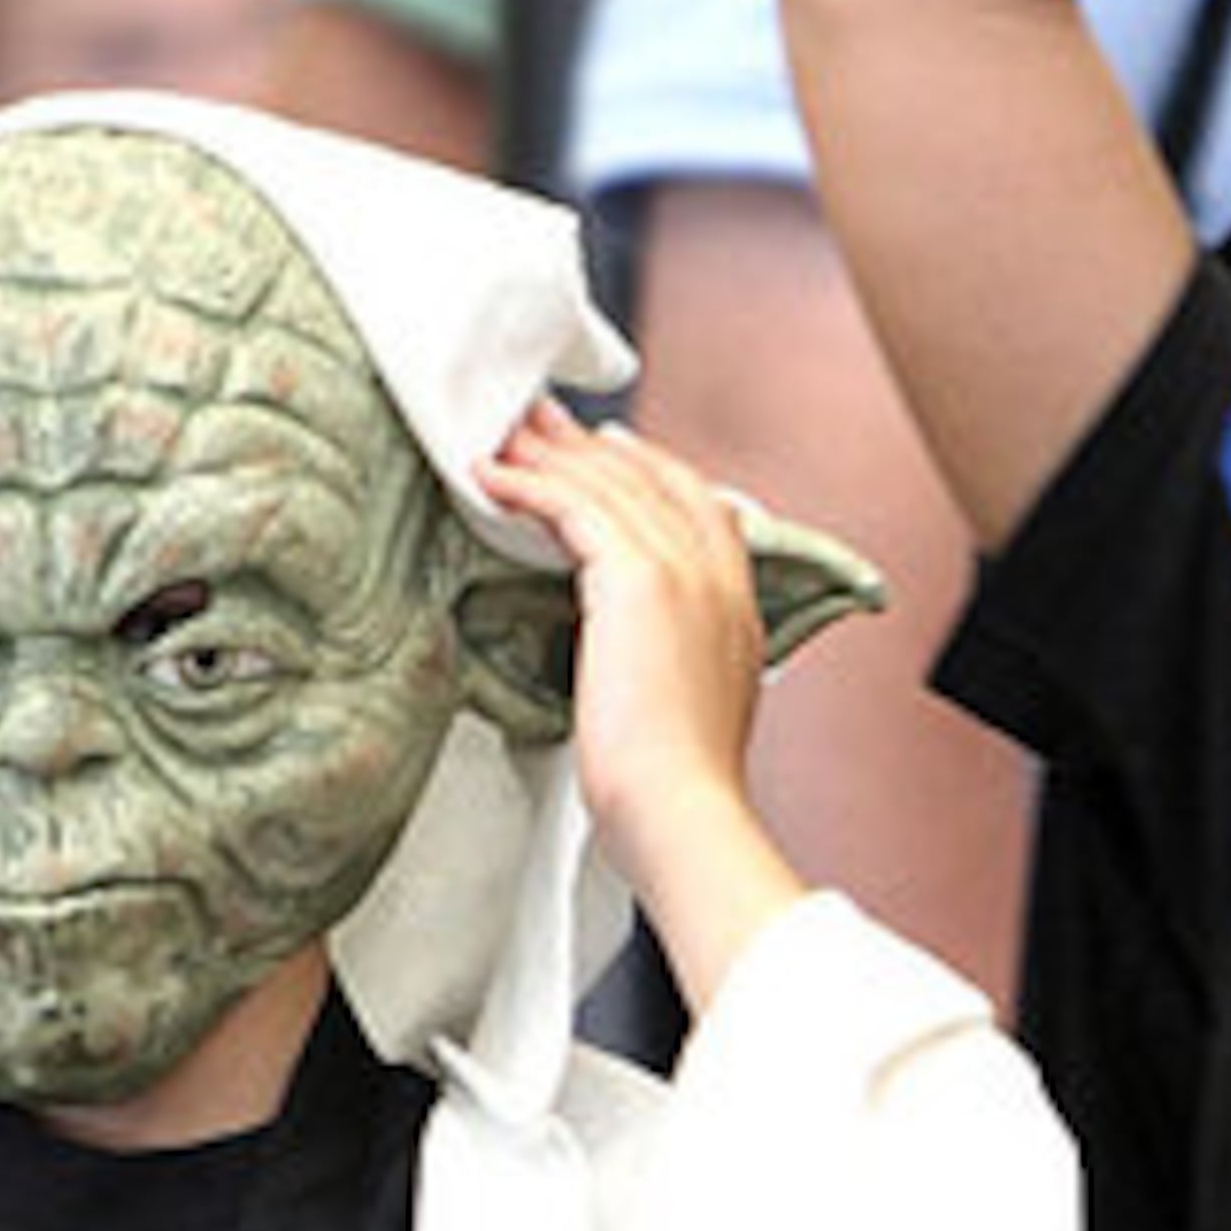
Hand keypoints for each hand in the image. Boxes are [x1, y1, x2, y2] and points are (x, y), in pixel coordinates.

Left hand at [478, 404, 804, 997]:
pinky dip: (529, 485)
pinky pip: (574, 507)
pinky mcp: (638, 579)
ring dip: (549, 454)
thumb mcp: (692, 708)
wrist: (681, 811)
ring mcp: (684, 571)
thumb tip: (636, 651)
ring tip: (502, 435)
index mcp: (739, 603)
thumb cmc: (674, 789)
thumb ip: (675, 659)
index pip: (697, 503)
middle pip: (650, 478)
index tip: (604, 448)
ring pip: (610, 484)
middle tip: (535, 419)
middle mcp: (719, 574)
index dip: (646, 467)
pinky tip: (491, 478)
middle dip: (587, 446)